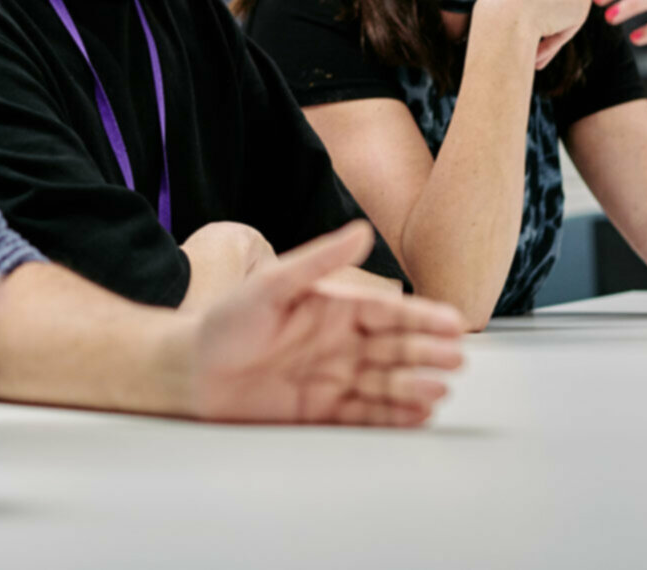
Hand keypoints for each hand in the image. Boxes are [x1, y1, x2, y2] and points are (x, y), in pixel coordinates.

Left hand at [187, 222, 464, 425]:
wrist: (190, 373)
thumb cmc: (225, 323)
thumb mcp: (270, 285)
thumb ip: (317, 260)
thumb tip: (361, 231)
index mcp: (332, 309)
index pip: (385, 312)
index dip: (420, 316)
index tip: (452, 321)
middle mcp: (339, 343)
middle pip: (393, 347)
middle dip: (426, 351)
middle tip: (456, 357)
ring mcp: (333, 378)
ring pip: (385, 382)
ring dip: (414, 385)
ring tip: (439, 389)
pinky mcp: (322, 412)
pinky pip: (366, 414)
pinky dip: (393, 415)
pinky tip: (418, 414)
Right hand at [475, 0, 592, 70]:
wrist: (506, 14)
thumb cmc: (497, 4)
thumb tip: (528, 1)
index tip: (527, 13)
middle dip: (554, 8)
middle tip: (535, 27)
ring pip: (569, 8)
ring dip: (556, 24)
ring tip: (535, 39)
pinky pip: (574, 23)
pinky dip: (560, 35)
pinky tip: (542, 38)